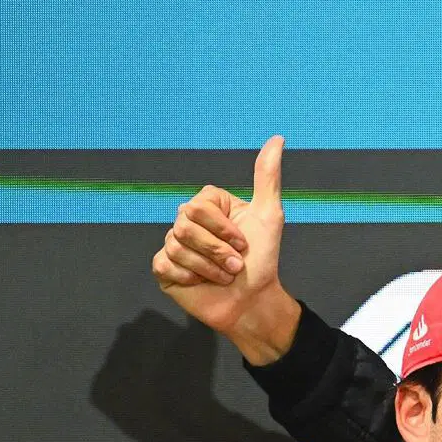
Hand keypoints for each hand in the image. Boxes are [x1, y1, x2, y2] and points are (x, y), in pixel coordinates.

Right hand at [151, 135, 299, 363]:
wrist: (253, 302)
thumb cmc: (263, 262)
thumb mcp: (269, 217)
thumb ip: (267, 178)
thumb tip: (277, 139)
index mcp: (209, 207)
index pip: (199, 205)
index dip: (223, 229)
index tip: (244, 243)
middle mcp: (189, 222)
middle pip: (184, 224)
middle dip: (217, 249)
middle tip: (235, 264)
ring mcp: (174, 245)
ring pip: (176, 246)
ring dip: (209, 267)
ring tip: (225, 276)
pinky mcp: (164, 268)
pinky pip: (165, 264)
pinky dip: (190, 277)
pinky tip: (201, 283)